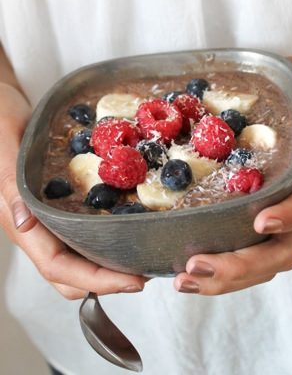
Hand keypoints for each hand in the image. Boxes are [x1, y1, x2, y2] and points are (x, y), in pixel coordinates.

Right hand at [0, 83, 146, 299]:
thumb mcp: (3, 143)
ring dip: (104, 264)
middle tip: (144, 272)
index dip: (95, 279)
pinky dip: (101, 237)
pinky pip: (76, 229)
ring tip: (139, 256)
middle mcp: (31, 224)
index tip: (133, 280)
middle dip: (105, 280)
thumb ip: (9, 182)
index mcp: (19, 218)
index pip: (57, 266)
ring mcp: (42, 214)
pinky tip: (125, 226)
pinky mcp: (53, 201)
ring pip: (73, 256)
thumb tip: (25, 222)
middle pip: (67, 273)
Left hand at [174, 55, 291, 295]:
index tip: (262, 219)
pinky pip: (261, 257)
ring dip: (229, 278)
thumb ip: (288, 69)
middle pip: (284, 249)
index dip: (291, 211)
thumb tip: (239, 64)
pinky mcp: (283, 227)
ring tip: (186, 279)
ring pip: (271, 262)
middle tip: (196, 265)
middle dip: (241, 264)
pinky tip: (194, 275)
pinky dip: (231, 272)